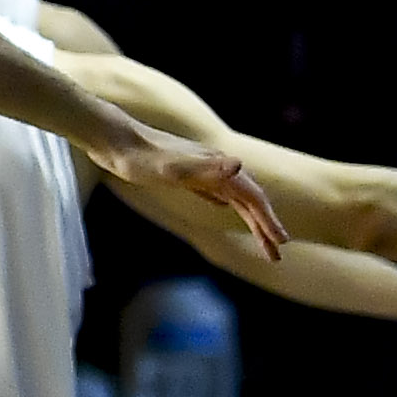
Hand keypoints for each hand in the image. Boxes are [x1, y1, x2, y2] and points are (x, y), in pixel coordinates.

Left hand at [91, 119, 287, 260]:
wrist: (115, 140)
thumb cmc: (141, 158)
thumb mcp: (173, 168)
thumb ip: (207, 168)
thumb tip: (240, 166)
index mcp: (218, 167)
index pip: (252, 198)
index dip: (268, 220)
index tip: (281, 244)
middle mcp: (214, 166)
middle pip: (248, 200)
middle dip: (264, 227)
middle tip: (276, 255)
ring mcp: (199, 169)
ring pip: (232, 196)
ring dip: (249, 218)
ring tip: (259, 239)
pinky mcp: (183, 173)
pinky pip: (213, 190)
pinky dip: (225, 201)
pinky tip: (223, 206)